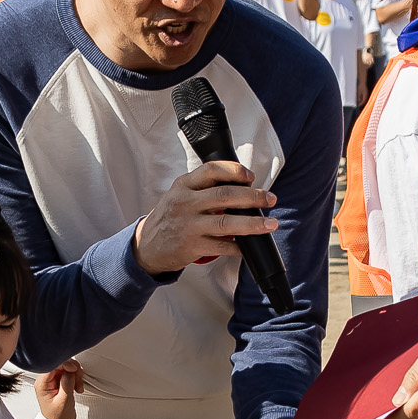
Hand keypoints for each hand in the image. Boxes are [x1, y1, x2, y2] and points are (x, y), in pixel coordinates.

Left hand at [35, 362, 81, 418]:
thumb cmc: (58, 417)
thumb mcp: (64, 400)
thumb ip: (67, 382)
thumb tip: (71, 369)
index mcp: (42, 384)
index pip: (51, 365)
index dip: (64, 364)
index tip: (74, 369)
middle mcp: (46, 381)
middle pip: (60, 365)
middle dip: (72, 370)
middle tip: (78, 378)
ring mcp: (53, 381)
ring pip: (66, 369)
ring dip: (75, 375)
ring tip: (78, 386)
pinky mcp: (59, 383)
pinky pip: (69, 374)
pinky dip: (75, 378)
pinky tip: (77, 387)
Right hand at [132, 162, 279, 275]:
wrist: (147, 246)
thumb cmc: (170, 217)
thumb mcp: (180, 194)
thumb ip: (204, 187)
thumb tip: (243, 184)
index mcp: (183, 185)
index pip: (211, 170)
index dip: (235, 171)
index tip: (251, 176)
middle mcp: (185, 203)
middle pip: (225, 196)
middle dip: (253, 197)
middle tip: (270, 199)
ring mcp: (188, 226)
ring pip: (227, 223)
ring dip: (253, 224)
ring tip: (270, 224)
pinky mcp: (192, 246)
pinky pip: (222, 247)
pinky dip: (239, 247)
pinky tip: (249, 246)